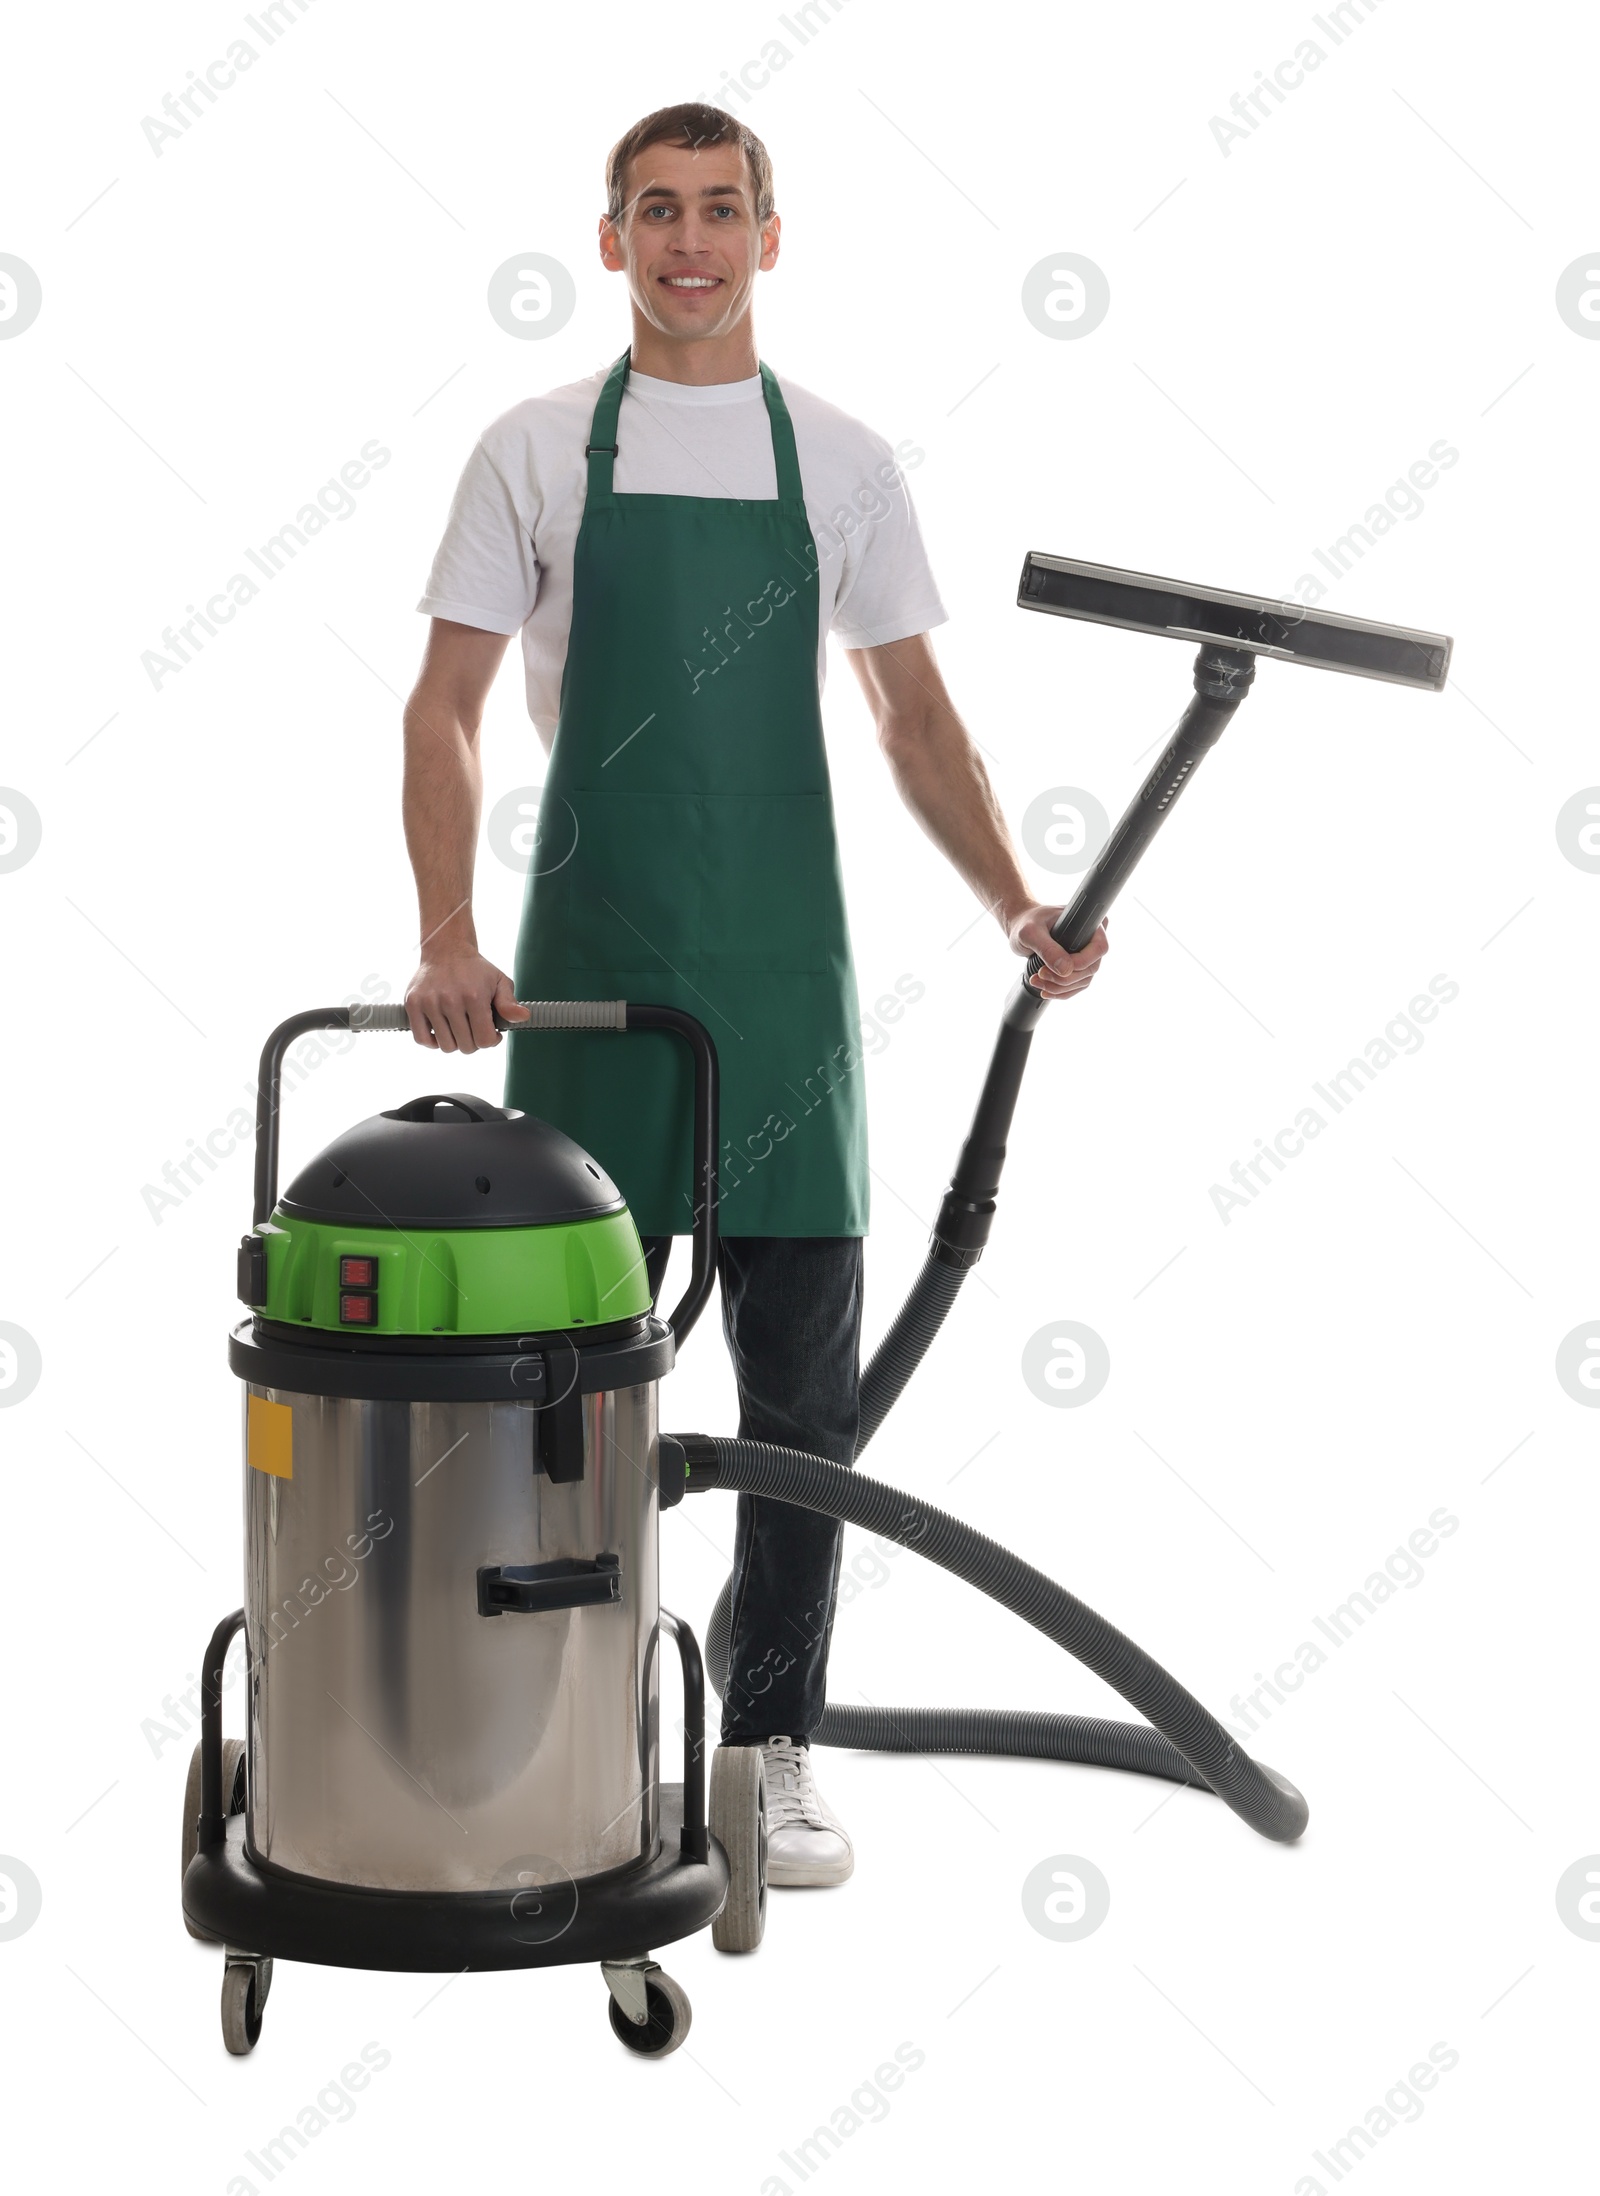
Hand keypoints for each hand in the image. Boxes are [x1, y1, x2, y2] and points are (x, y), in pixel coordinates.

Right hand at [404, 952, 528, 1053]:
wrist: (446, 950)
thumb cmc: (476, 970)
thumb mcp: (499, 981)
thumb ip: (509, 1003)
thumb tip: (523, 1017)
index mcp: (474, 996)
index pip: (484, 1041)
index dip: (490, 1041)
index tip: (490, 1032)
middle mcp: (450, 1000)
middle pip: (465, 1046)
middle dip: (474, 1042)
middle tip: (474, 1027)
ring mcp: (429, 1002)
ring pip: (445, 1046)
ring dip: (454, 1041)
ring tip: (458, 1027)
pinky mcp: (412, 1004)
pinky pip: (421, 1039)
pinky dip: (432, 1041)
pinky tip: (441, 1030)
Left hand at [1006, 905, 1109, 999]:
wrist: (1019, 928)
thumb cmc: (1025, 923)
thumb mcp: (1031, 933)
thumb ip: (1047, 949)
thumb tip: (1066, 970)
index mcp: (1085, 924)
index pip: (1099, 947)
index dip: (1082, 962)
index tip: (1059, 967)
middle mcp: (1089, 941)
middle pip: (1091, 968)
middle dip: (1065, 978)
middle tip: (1040, 973)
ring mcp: (1083, 956)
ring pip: (1082, 981)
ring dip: (1059, 988)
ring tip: (1036, 981)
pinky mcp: (1075, 969)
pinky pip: (1075, 987)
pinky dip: (1060, 992)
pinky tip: (1044, 990)